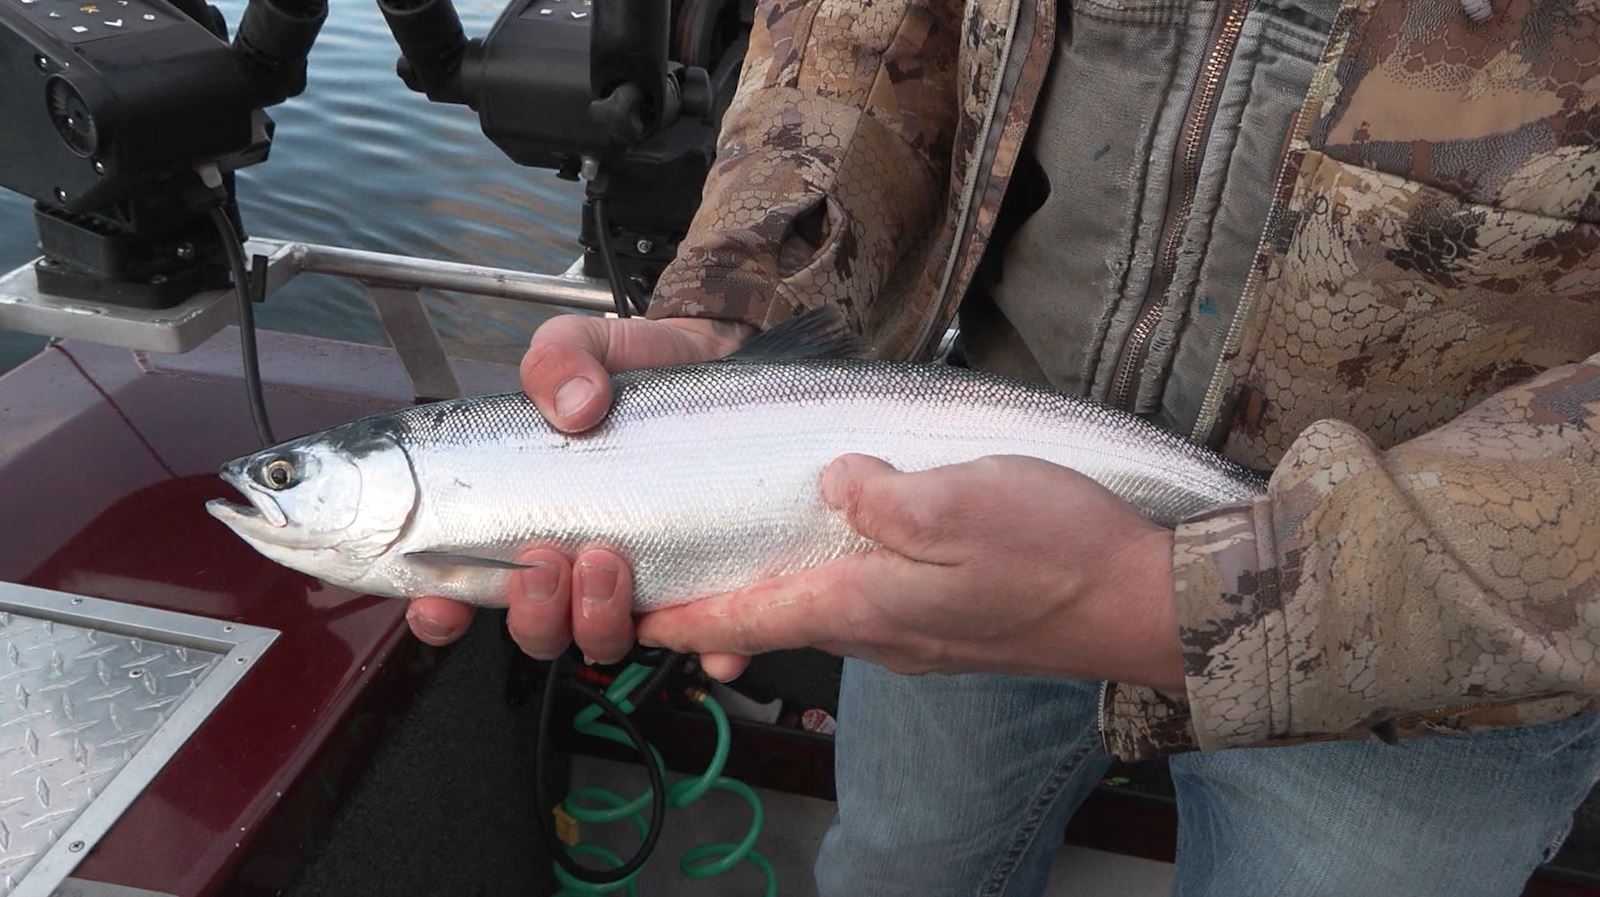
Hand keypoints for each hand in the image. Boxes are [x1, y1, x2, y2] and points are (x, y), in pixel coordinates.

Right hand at [404, 313, 754, 671]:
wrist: (715, 360)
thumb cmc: (634, 368)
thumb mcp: (582, 346)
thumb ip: (558, 359)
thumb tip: (573, 408)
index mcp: (524, 517)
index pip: (462, 585)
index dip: (441, 610)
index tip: (441, 602)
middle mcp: (571, 559)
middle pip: (534, 630)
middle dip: (532, 614)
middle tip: (547, 562)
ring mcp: (632, 577)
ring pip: (598, 640)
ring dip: (594, 620)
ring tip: (610, 560)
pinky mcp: (693, 581)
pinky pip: (691, 637)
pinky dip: (695, 642)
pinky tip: (693, 616)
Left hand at [635, 453, 1185, 691]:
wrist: (1146, 603)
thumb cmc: (1059, 552)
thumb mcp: (961, 500)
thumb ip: (882, 495)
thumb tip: (831, 481)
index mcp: (868, 603)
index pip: (751, 619)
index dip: (688, 620)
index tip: (632, 623)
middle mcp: (883, 633)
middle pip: (779, 622)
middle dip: (722, 611)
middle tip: (674, 586)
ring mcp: (919, 637)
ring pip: (826, 613)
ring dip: (777, 597)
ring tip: (743, 567)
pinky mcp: (952, 625)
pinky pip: (871, 606)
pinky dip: (834, 583)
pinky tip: (843, 553)